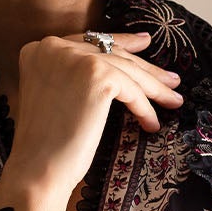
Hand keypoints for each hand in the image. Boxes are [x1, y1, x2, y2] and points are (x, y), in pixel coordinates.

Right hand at [0, 28, 183, 210]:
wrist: (38, 169)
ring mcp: (74, 58)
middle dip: (144, 68)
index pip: (88, 41)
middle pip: (110, 53)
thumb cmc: (47, 146)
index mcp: (38, 49)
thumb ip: (74, 76)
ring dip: (154, 89)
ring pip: (126, 70)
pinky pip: (131, 89)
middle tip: (169, 78)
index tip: (144, 42)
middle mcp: (53, 46)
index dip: (120, 41)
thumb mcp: (56, 97)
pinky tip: (151, 123)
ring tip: (173, 100)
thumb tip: (116, 65)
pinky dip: (145, 108)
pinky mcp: (96, 75)